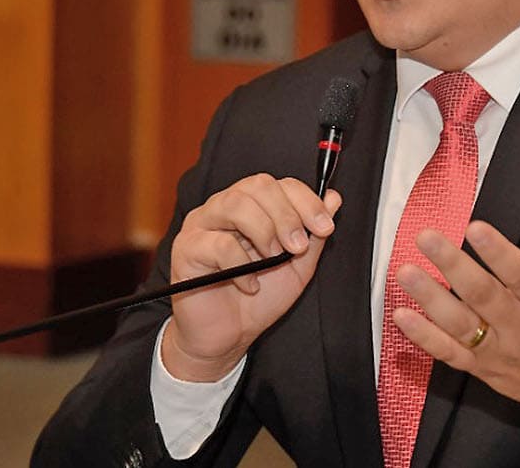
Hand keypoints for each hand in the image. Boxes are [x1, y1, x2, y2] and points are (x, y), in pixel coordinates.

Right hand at [162, 174, 340, 381]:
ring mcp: (202, 225)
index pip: (279, 184)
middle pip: (258, 185)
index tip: (324, 226)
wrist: (229, 336)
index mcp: (252, 206)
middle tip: (297, 246)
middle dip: (287, 215)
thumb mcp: (297, 266)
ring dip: (265, 232)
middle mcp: (224, 208)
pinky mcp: (186, 249)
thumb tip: (333, 198)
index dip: (305, 201)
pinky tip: (249, 285)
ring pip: (236, 204)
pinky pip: (217, 244)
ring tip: (272, 259)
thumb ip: (313, 233)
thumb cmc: (258, 299)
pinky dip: (241, 266)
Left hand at [391, 203, 519, 416]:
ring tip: (406, 271)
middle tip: (426, 237)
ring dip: (430, 299)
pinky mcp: (484, 368)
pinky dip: (425, 337)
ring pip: (462, 326)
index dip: (500, 254)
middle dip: (453, 266)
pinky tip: (401, 316)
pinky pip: (450, 355)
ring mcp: (502, 352)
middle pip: (486, 298)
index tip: (475, 227)